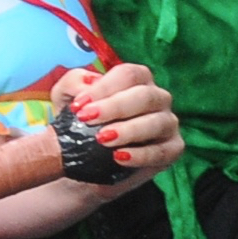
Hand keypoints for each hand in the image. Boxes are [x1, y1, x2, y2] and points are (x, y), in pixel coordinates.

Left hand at [58, 63, 182, 178]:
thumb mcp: (66, 102)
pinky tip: (119, 157)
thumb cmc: (80, 126)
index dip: (104, 87)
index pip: (128, 74)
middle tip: (88, 119)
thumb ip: (71, 85)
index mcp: (136, 80)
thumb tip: (86, 82)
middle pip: (144, 95)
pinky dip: (141, 155)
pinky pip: (162, 151)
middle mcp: (156, 98)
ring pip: (157, 122)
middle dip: (115, 107)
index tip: (79, 105)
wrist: (84, 164)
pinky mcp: (172, 149)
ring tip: (103, 139)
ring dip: (129, 130)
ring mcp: (167, 123)